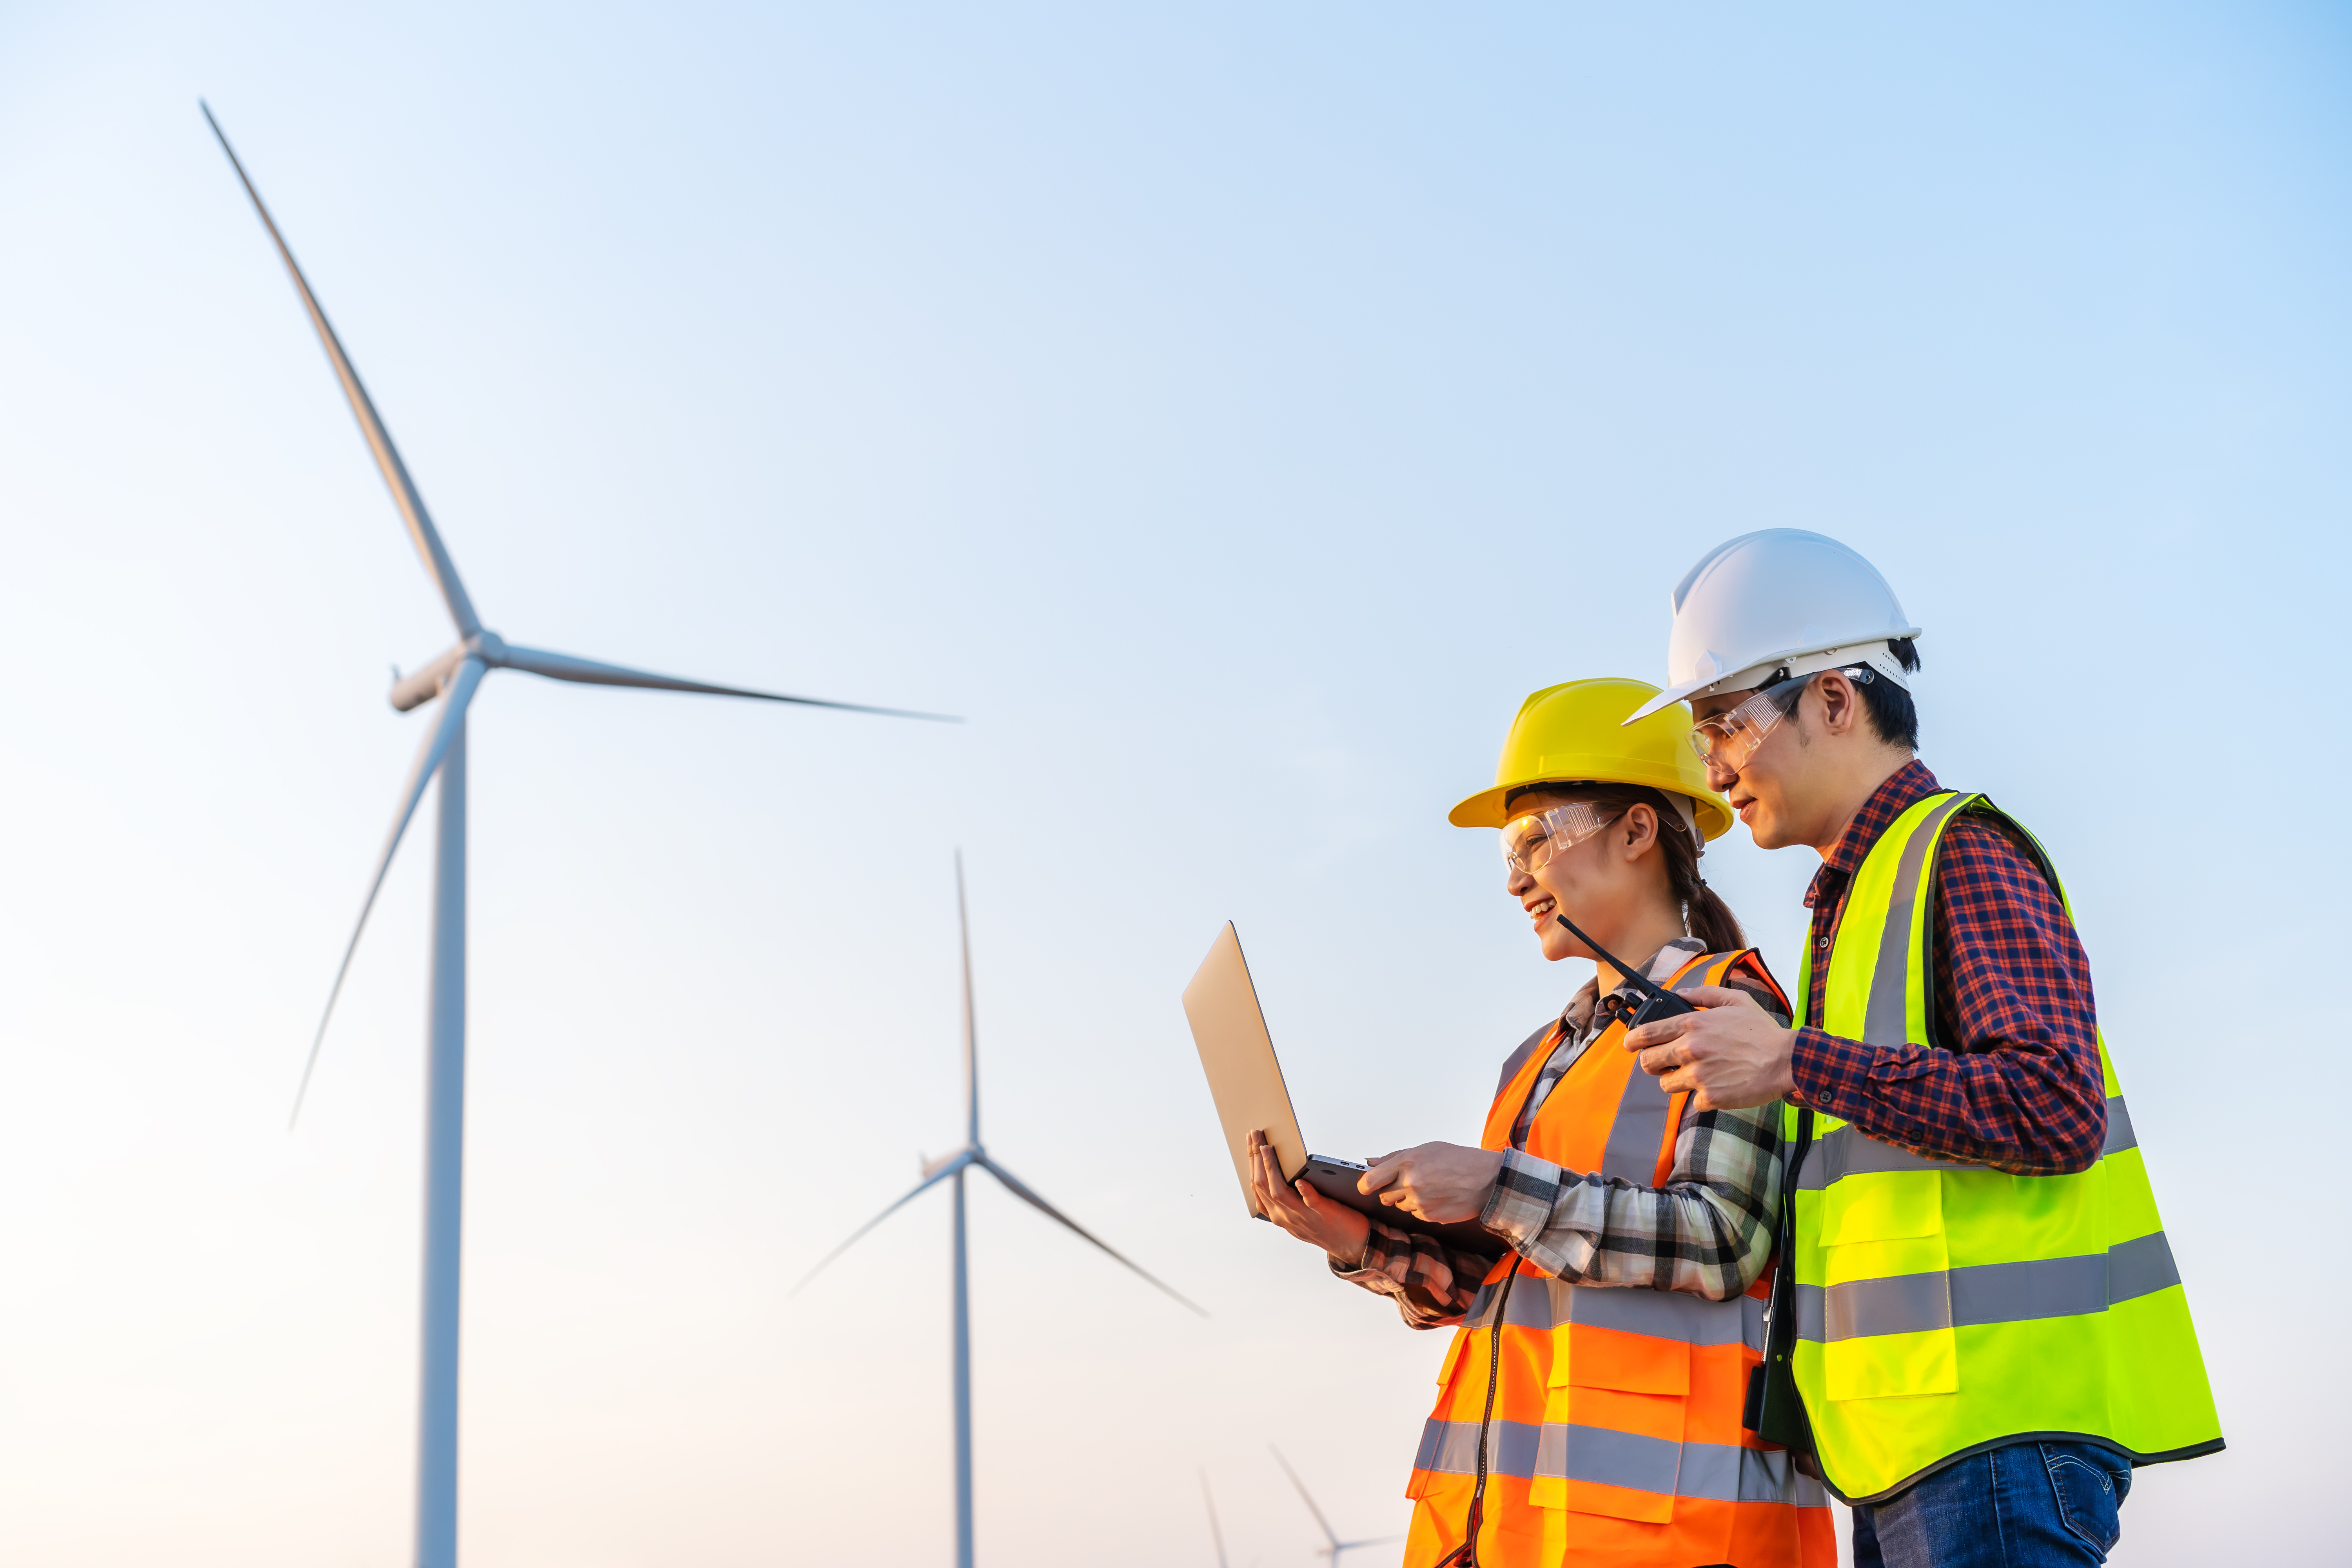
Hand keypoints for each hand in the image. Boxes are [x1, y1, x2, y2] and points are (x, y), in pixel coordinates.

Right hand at [1247, 1129, 1371, 1265]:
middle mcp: (1285, 1216)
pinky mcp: (1323, 1213)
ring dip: (1270, 1168)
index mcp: (1277, 1214)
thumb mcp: (1297, 1212)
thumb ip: (1286, 1195)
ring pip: (1278, 1192)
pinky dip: (1304, 1191)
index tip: (1250, 1142)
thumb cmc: (1324, 1222)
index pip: (1257, 1186)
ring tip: (1266, 1148)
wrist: (1350, 1244)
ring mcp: (1303, 1216)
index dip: (1252, 1163)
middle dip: (1255, 1158)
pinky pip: (1310, 1202)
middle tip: (1254, 1134)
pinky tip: (1300, 1180)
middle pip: (1263, 1185)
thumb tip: (1278, 1164)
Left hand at [1357, 1141, 1505, 1225]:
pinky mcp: (1429, 1216)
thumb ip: (1394, 1157)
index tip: (1366, 1186)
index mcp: (1406, 1163)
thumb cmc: (1458, 1160)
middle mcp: (1410, 1183)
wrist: (1486, 1179)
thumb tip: (1369, 1163)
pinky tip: (1437, 1197)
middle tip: (1408, 1183)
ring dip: (1408, 1199)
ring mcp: (1419, 1202)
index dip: (1365, 1185)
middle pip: (1383, 1196)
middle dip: (1391, 1191)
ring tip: (1429, 1188)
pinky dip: (1422, 1208)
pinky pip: (1415, 1214)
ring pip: (1400, 1205)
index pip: (1370, 1180)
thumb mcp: (1426, 1149)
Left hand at [1621, 985, 1797, 1110]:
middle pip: (1648, 1062)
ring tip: (1695, 1076)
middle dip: (1651, 1064)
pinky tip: (1719, 1087)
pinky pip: (1693, 1101)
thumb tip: (1679, 994)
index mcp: (1692, 1025)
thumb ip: (1703, 996)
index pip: (1647, 1033)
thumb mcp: (1735, 1001)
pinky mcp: (1710, 1097)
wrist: (1786, 1061)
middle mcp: (1690, 1049)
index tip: (1629, 1044)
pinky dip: (1703, 1097)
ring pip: (1666, 1085)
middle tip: (1661, 1064)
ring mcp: (1698, 1075)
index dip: (1633, 1040)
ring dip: (1676, 1081)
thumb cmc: (1762, 1031)